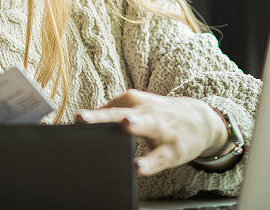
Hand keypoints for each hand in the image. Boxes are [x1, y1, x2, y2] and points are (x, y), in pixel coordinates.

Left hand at [74, 89, 229, 175]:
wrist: (200, 120)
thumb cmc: (158, 115)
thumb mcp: (136, 108)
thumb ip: (110, 114)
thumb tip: (80, 127)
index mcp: (131, 102)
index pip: (105, 110)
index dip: (86, 119)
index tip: (68, 126)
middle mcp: (145, 112)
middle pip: (120, 112)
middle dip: (100, 116)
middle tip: (80, 118)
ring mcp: (162, 128)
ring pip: (147, 126)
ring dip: (135, 125)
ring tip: (124, 125)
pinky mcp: (173, 149)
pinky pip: (158, 157)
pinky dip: (148, 162)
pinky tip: (137, 167)